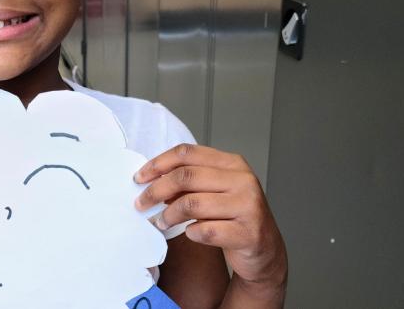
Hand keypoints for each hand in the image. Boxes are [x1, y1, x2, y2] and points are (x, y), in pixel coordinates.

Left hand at [134, 144, 286, 297]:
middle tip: (140, 203)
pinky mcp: (248, 233)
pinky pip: (205, 230)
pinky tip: (190, 233)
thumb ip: (188, 181)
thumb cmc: (232, 217)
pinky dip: (191, 233)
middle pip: (185, 176)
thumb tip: (151, 179)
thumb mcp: (213, 190)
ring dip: (168, 215)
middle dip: (156, 190)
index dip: (158, 163)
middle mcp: (243, 180)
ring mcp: (248, 206)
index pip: (187, 153)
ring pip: (192, 203)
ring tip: (161, 222)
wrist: (264, 250)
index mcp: (232, 163)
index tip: (139, 178)